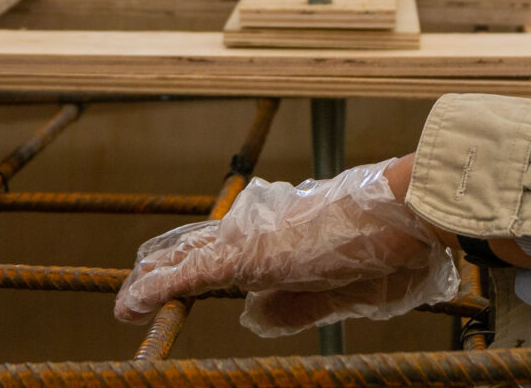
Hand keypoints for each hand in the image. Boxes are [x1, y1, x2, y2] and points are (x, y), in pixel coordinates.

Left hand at [114, 162, 457, 336]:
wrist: (403, 217)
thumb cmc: (390, 249)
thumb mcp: (342, 292)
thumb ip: (295, 304)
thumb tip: (252, 314)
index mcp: (286, 238)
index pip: (233, 250)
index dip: (203, 260)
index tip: (183, 272)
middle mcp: (261, 232)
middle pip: (201, 250)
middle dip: (168, 268)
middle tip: (140, 283)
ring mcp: (250, 240)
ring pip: (188, 260)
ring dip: (155, 279)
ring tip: (127, 300)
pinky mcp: (246, 256)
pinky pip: (189, 277)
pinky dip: (156, 290)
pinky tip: (129, 306)